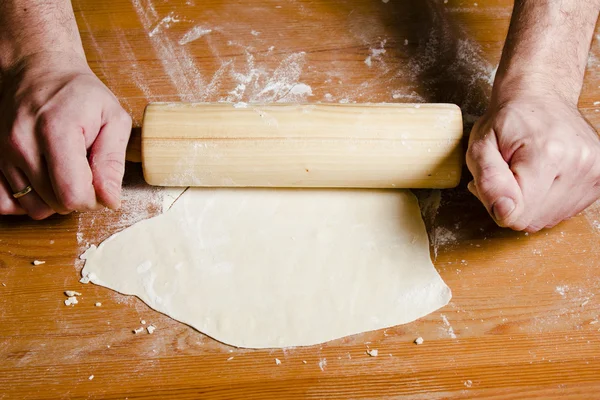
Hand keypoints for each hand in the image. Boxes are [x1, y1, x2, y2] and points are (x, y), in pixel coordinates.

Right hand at [0, 51, 131, 218]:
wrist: (38, 70)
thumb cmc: (80, 94)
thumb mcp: (112, 118)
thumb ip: (113, 161)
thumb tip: (110, 200)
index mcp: (56, 131)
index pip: (73, 194)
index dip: (94, 199)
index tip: (99, 183)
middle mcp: (22, 143)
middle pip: (56, 204)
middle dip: (78, 196)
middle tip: (84, 171)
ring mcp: (2, 152)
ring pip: (33, 208)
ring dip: (54, 200)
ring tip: (64, 173)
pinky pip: (5, 203)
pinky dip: (26, 201)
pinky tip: (42, 183)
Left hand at [466, 93, 599, 231]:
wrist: (541, 96)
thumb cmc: (508, 120)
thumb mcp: (481, 146)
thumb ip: (488, 182)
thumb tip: (504, 212)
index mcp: (547, 155)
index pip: (516, 214)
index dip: (498, 202)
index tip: (497, 180)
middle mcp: (578, 166)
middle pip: (532, 220)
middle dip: (513, 203)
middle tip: (508, 173)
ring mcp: (595, 173)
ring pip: (547, 219)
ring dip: (531, 203)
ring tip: (525, 172)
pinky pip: (564, 211)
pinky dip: (547, 200)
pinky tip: (543, 176)